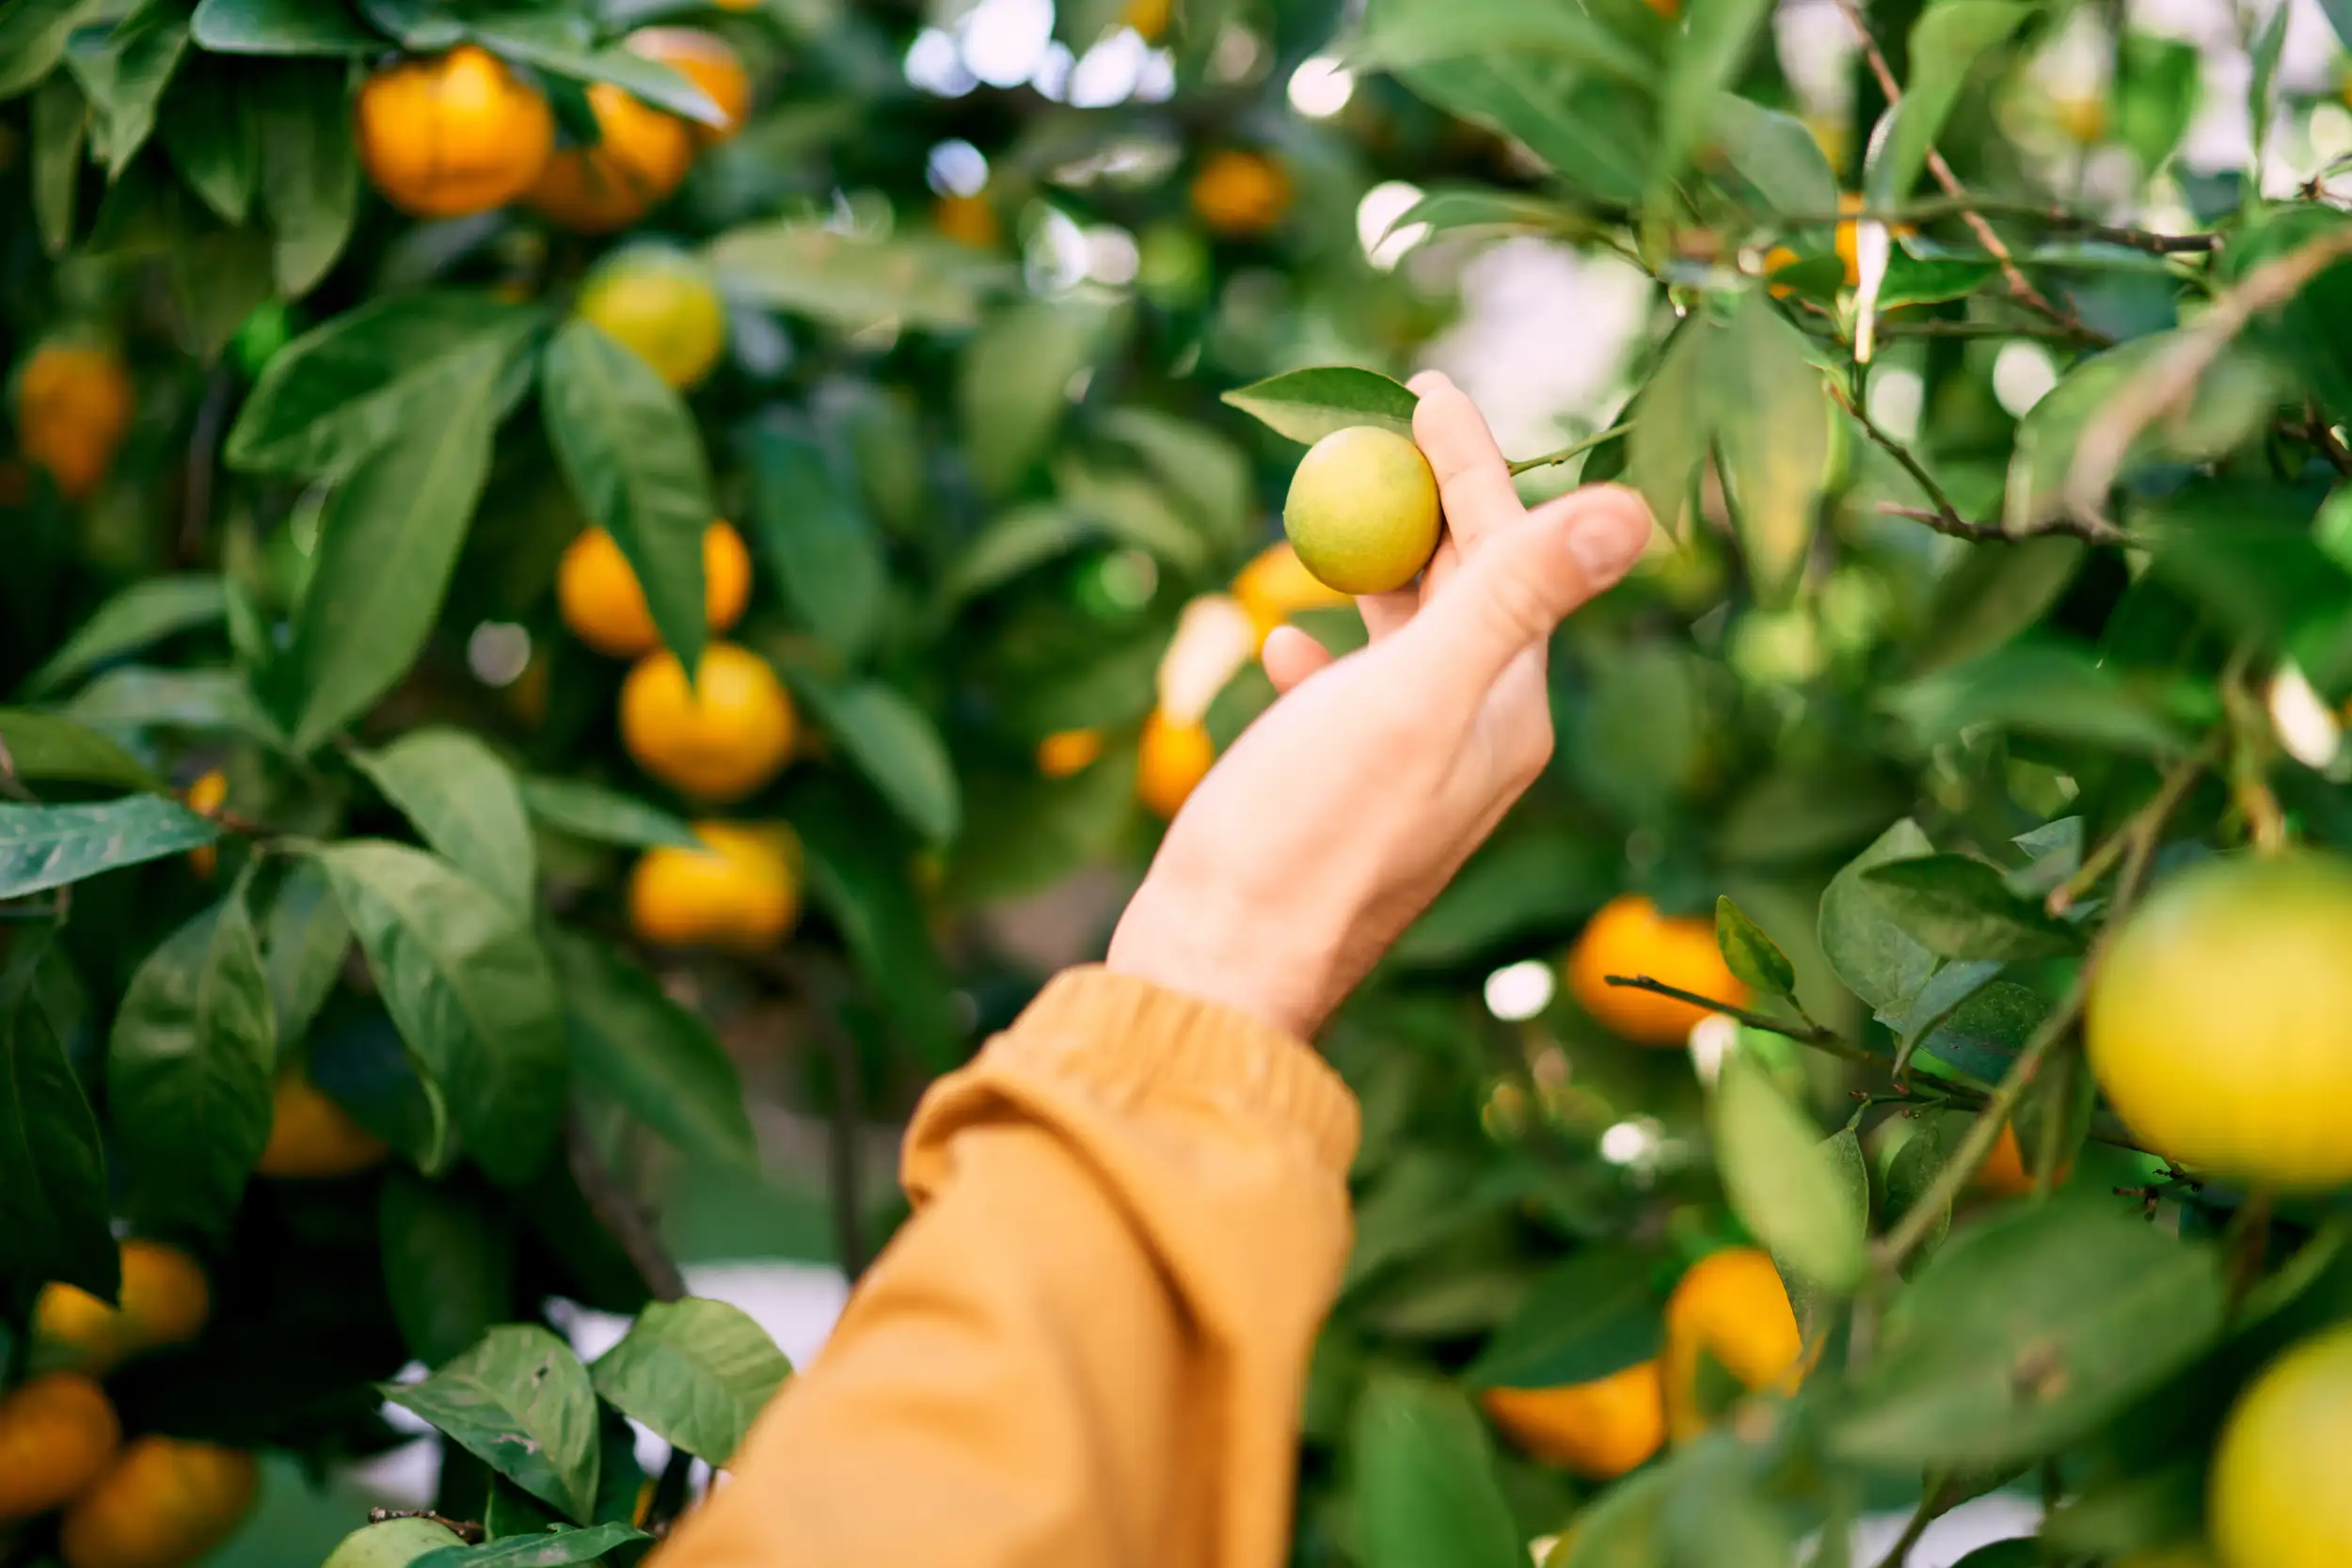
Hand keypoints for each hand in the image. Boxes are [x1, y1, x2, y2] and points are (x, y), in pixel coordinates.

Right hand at [1105, 373, 1653, 1038]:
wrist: (1223, 966)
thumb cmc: (1311, 830)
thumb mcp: (1419, 696)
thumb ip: (1520, 596)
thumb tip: (1636, 507)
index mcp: (1510, 710)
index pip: (1509, 557)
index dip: (1471, 465)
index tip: (1425, 388)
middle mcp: (1476, 739)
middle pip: (1463, 589)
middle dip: (1424, 503)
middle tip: (1374, 420)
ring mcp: (1410, 771)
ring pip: (1404, 640)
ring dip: (1373, 571)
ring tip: (1330, 511)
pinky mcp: (1346, 799)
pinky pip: (1351, 701)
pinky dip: (1326, 657)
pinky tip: (1283, 650)